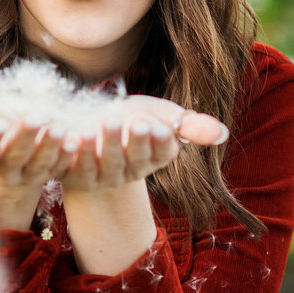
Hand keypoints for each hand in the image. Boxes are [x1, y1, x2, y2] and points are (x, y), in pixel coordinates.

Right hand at [0, 97, 70, 231]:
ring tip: (60, 127)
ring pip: (40, 165)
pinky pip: (59, 167)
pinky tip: (76, 139)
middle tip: (34, 116)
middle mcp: (3, 169)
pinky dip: (68, 155)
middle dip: (24, 137)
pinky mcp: (48, 172)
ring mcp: (28, 174)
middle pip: (14, 157)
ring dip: (50, 147)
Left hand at [58, 96, 228, 191]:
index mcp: (153, 158)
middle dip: (135, 141)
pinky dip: (71, 151)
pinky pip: (71, 166)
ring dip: (105, 144)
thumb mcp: (160, 116)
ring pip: (103, 165)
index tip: (159, 125)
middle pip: (133, 160)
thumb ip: (189, 125)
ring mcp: (99, 176)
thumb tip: (222, 133)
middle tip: (136, 122)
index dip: (160, 141)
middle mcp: (128, 172)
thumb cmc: (130, 119)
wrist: (90, 126)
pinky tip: (71, 134)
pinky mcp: (71, 174)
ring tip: (107, 122)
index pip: (161, 153)